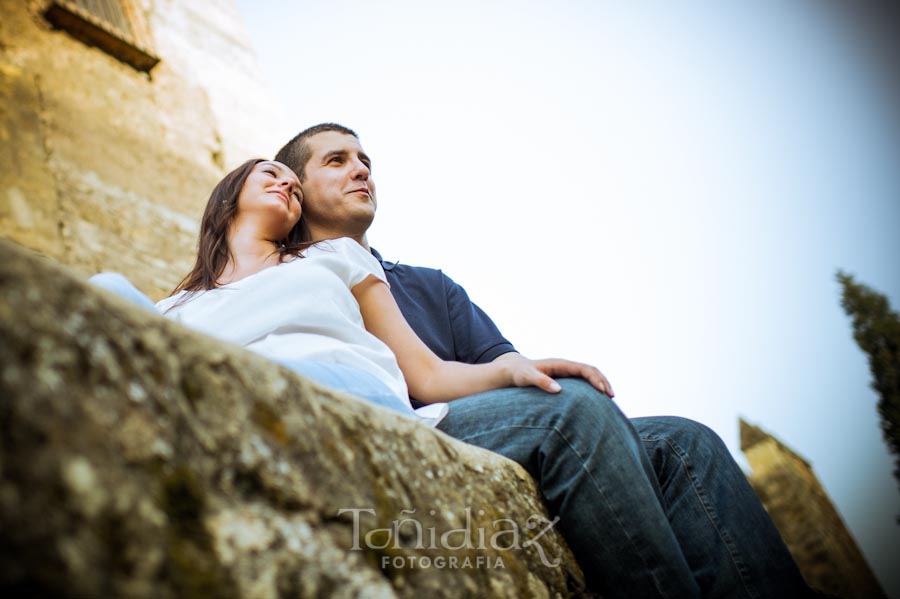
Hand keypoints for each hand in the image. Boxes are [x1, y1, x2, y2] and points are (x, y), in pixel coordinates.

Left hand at [497, 353, 614, 396]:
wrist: (514, 371)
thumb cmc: (520, 374)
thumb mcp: (528, 377)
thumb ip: (541, 382)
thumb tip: (558, 390)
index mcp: (561, 364)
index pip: (584, 369)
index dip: (596, 379)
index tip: (603, 391)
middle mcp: (566, 367)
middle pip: (591, 371)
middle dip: (603, 382)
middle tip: (612, 397)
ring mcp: (566, 373)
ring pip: (589, 376)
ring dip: (600, 385)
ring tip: (609, 399)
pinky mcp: (565, 380)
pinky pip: (583, 383)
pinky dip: (592, 390)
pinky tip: (596, 401)